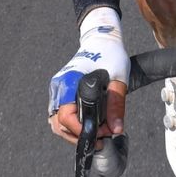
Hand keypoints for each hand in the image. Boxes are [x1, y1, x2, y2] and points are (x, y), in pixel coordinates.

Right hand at [48, 7, 128, 144]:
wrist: (101, 40)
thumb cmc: (110, 55)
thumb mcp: (118, 78)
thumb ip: (116, 104)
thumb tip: (116, 129)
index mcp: (68, 81)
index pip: (65, 116)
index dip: (82, 130)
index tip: (101, 133)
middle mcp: (58, 87)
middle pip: (58, 124)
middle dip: (80, 136)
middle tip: (103, 136)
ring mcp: (58, 90)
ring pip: (57, 122)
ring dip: (75, 133)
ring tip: (97, 133)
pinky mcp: (61, 92)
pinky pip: (61, 115)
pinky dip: (72, 126)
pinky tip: (90, 125)